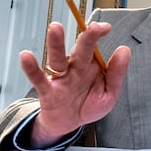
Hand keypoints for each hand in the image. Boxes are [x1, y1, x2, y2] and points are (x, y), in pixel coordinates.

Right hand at [20, 21, 130, 147]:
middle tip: (92, 27)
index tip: (105, 27)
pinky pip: (37, 78)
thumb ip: (117, 73)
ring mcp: (60, 78)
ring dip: (56, 44)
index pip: (94, 46)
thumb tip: (124, 50)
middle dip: (86, 38)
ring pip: (57, 59)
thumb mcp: (110, 92)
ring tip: (55, 28)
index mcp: (90, 65)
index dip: (98, 34)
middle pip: (80, 50)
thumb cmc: (88, 104)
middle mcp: (75, 67)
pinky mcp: (47, 91)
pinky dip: (31, 68)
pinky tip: (26, 56)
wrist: (69, 124)